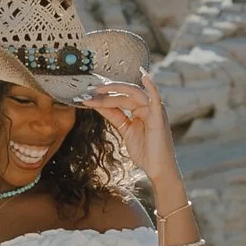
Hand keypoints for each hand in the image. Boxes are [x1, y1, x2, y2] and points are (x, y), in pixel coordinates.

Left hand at [90, 72, 182, 199]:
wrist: (157, 168)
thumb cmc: (145, 151)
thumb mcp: (124, 130)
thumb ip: (114, 116)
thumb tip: (98, 104)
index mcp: (140, 109)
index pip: (120, 98)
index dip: (103, 96)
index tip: (86, 95)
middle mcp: (148, 106)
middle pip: (124, 94)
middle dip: (106, 92)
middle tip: (89, 91)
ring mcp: (154, 110)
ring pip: (133, 94)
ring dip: (116, 90)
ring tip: (99, 89)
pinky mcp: (159, 117)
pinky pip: (156, 99)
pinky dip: (152, 87)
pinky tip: (145, 77)